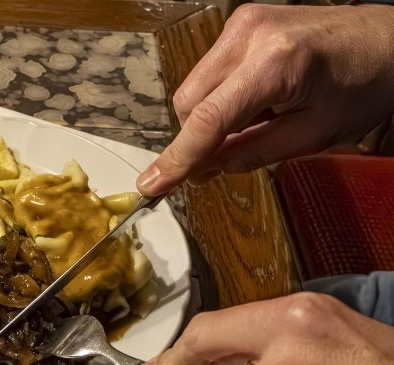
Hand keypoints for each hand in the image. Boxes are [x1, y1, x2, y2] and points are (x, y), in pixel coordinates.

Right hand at [136, 4, 393, 195]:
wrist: (391, 41)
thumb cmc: (366, 87)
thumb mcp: (315, 135)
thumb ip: (253, 153)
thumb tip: (205, 170)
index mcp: (275, 64)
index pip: (208, 119)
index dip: (178, 157)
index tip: (152, 185)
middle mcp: (249, 35)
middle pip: (189, 102)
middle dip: (200, 136)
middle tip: (224, 160)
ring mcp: (243, 23)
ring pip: (194, 87)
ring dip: (212, 115)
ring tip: (259, 119)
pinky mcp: (242, 21)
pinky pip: (210, 71)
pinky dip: (222, 95)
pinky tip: (257, 99)